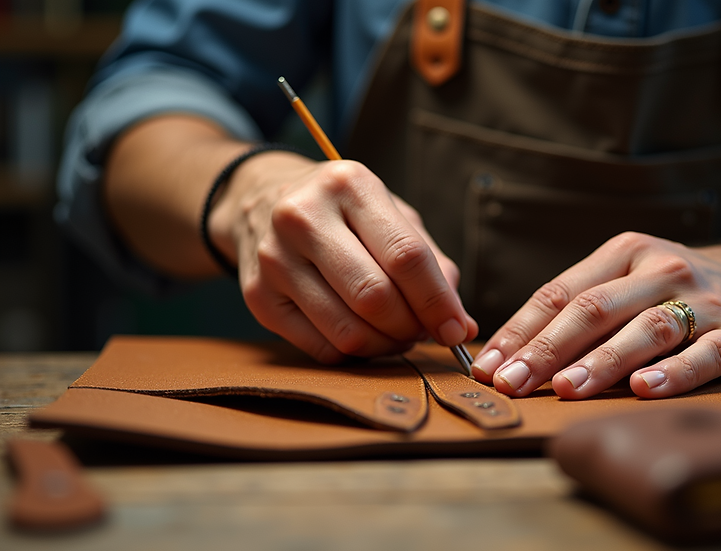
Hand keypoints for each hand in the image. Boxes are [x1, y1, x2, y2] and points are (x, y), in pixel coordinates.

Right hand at [209, 153, 477, 362]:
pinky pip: (321, 347)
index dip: (437, 302)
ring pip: (347, 331)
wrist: (261, 200)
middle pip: (374, 297)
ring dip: (385, 345)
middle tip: (423, 332)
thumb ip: (433, 264)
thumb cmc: (344, 212)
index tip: (457, 329)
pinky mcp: (258, 296)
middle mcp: (303, 216)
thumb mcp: (392, 215)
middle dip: (410, 327)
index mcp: (348, 185)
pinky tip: (364, 336)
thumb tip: (461, 325)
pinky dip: (354, 353)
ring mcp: (273, 258)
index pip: (405, 255)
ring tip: (396, 335)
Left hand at [470, 232, 720, 398]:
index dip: (521, 330)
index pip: (561, 292)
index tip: (488, 366)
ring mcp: (702, 302)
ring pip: (645, 330)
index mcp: (624, 253)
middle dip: (547, 349)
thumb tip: (513, 352)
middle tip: (513, 382)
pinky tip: (643, 391)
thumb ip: (580, 306)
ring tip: (567, 388)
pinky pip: (703, 355)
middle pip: (595, 309)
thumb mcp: (629, 278)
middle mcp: (660, 271)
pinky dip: (672, 374)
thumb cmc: (676, 287)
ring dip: (602, 362)